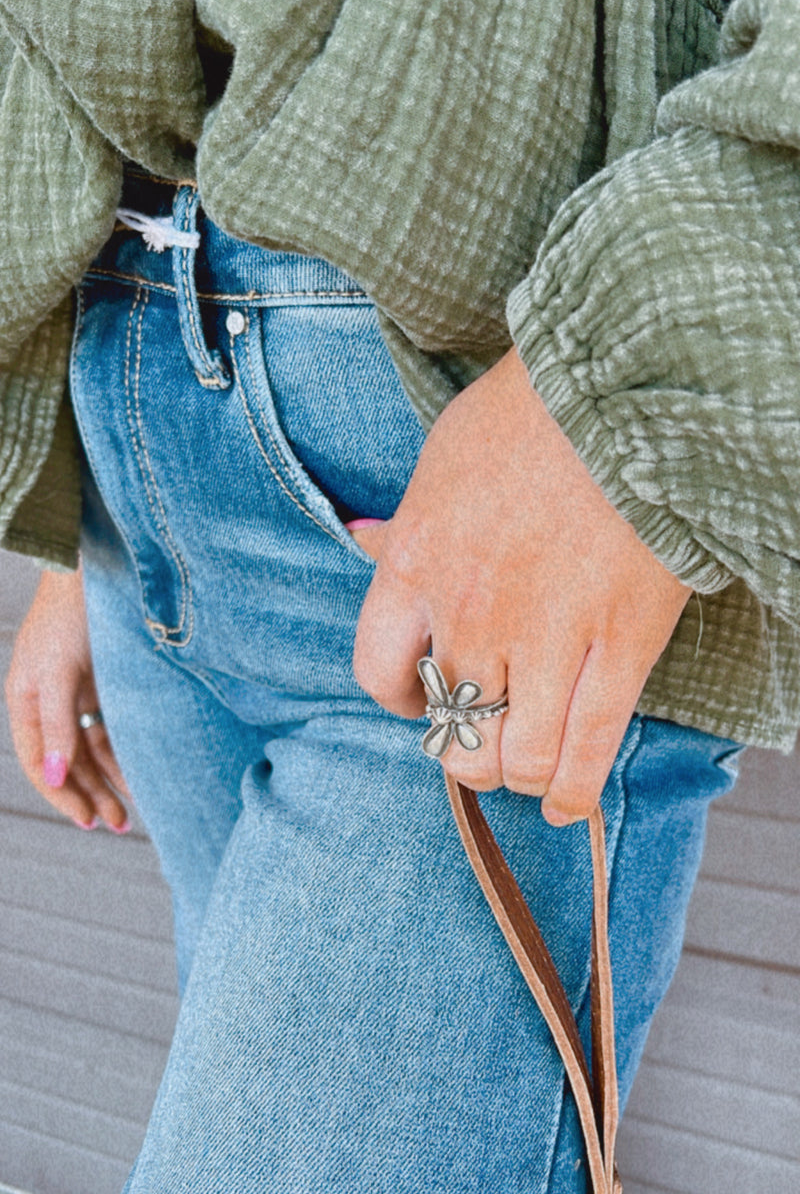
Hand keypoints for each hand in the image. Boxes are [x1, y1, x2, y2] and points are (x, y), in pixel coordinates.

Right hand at [5, 564, 130, 830]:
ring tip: (130, 810)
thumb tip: (55, 775)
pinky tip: (136, 770)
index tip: (89, 821)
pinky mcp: (100, 682)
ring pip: (89, 749)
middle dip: (91, 795)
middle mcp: (47, 702)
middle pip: (67, 762)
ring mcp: (74, 693)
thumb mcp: (59, 672)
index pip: (39, 763)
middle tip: (118, 824)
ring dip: (108, 779)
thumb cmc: (69, 616)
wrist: (93, 568)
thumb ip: (57, 724)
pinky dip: (120, 751)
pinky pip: (108, 728)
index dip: (63, 796)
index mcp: (24, 701)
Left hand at [352, 346, 690, 824]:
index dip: (400, 701)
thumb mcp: (438, 465)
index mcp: (416, 567)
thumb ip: (404, 525)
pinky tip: (562, 802)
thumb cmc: (525, 416)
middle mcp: (470, 614)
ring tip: (523, 764)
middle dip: (461, 749)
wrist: (620, 391)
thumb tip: (363, 543)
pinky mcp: (618, 646)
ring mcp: (545, 637)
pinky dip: (571, 791)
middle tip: (481, 736)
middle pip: (450, 730)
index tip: (420, 699)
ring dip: (513, 773)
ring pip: (514, 757)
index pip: (379, 675)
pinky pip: (587, 750)